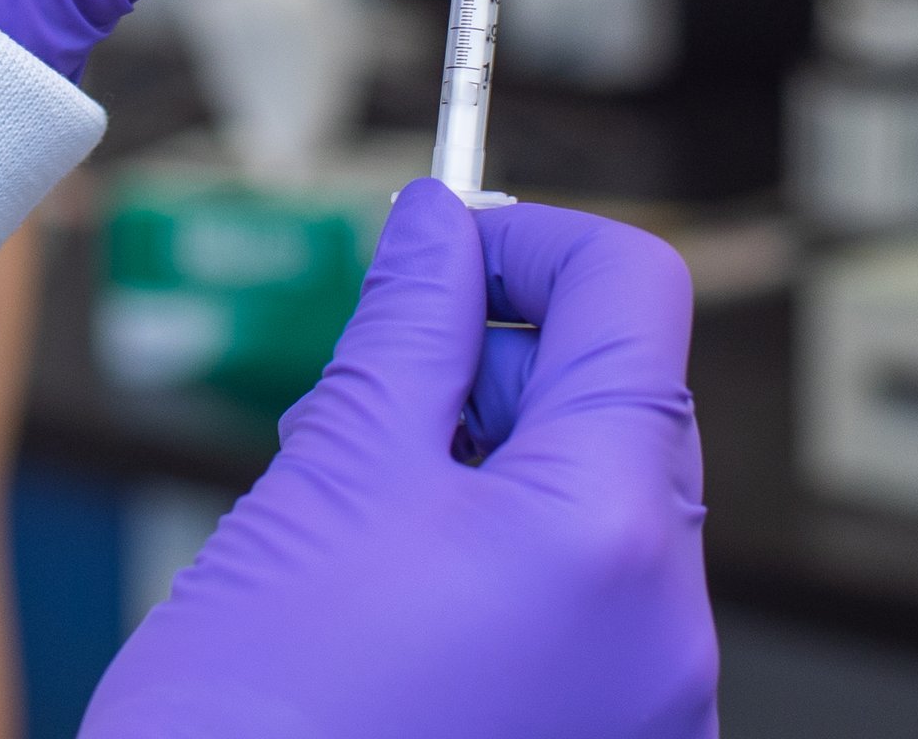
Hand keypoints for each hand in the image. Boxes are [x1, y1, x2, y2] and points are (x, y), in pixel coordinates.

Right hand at [84, 185, 715, 738]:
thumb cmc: (252, 726)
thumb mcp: (325, 481)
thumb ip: (405, 329)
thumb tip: (439, 228)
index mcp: (609, 534)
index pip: (636, 299)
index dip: (533, 244)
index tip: (445, 248)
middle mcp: (665, 629)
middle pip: (625, 406)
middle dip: (499, 368)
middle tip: (370, 394)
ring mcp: (648, 709)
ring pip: (601, 511)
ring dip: (491, 470)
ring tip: (358, 519)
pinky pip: (587, 612)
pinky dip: (504, 567)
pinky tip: (392, 599)